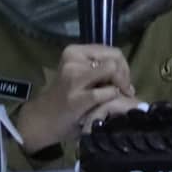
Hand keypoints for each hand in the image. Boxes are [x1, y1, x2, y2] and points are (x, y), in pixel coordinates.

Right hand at [15, 44, 134, 152]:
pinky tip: (109, 105)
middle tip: (124, 91)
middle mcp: (73, 60)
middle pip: (115, 59)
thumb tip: (128, 78)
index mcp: (74, 52)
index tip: (123, 82)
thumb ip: (101, 70)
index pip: (112, 51)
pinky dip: (113, 97)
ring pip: (112, 71)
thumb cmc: (66, 98)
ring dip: (120, 86)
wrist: (43, 120)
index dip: (123, 67)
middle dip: (124, 76)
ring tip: (118, 98)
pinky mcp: (77, 98)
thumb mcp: (80, 75)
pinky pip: (107, 92)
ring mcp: (73, 78)